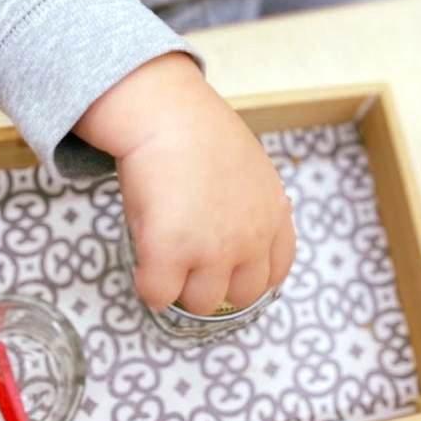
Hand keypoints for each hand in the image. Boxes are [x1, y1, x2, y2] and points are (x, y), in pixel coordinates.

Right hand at [74, 54, 295, 314]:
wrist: (172, 117)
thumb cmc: (204, 135)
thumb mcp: (251, 173)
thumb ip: (253, 208)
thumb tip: (238, 234)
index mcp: (273, 217)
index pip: (276, 271)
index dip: (248, 273)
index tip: (228, 267)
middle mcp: (251, 240)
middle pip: (241, 296)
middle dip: (217, 282)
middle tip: (192, 261)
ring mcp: (213, 251)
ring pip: (200, 303)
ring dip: (182, 286)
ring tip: (167, 256)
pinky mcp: (171, 254)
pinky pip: (158, 295)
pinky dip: (149, 284)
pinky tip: (145, 258)